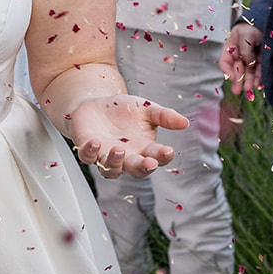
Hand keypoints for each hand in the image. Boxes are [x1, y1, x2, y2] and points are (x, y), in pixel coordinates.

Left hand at [69, 95, 187, 178]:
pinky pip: (88, 157)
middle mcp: (127, 157)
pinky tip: (95, 142)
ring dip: (115, 163)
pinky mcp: (87, 149)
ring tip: (118, 150)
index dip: (163, 157)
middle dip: (143, 167)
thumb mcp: (146, 109)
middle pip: (137, 170)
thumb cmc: (123, 110)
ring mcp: (106, 155)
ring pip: (111, 170)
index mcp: (144, 148)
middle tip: (149, 163)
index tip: (168, 151)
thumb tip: (184, 122)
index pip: (157, 157)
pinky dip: (91, 152)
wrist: (96, 103)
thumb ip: (164, 116)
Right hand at [220, 23, 264, 100]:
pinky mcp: (261, 59)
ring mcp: (251, 57)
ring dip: (248, 81)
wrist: (267, 20)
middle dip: (238, 81)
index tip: (231, 77)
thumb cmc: (251, 25)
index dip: (226, 70)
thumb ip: (244, 49)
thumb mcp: (244, 34)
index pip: (225, 61)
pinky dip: (259, 77)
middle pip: (237, 70)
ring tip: (250, 89)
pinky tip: (259, 84)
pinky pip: (260, 70)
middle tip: (237, 91)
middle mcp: (240, 54)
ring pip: (249, 72)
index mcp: (231, 48)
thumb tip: (248, 63)